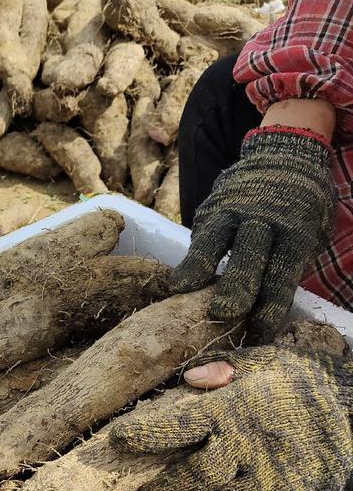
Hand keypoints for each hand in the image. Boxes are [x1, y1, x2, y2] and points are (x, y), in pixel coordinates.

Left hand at [111, 345, 352, 490]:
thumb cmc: (298, 383)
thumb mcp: (263, 360)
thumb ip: (221, 368)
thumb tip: (186, 378)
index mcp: (231, 409)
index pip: (177, 425)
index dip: (144, 435)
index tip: (117, 440)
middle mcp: (246, 446)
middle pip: (191, 478)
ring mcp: (269, 479)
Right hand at [170, 127, 335, 341]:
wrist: (286, 155)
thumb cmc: (302, 208)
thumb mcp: (313, 232)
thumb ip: (291, 263)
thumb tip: (268, 308)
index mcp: (296, 233)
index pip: (282, 275)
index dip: (270, 307)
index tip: (257, 334)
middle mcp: (264, 221)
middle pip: (249, 256)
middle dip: (237, 285)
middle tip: (222, 313)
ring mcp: (234, 211)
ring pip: (215, 239)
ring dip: (199, 266)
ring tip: (182, 289)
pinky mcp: (212, 206)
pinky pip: (200, 233)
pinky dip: (190, 256)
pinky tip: (177, 280)